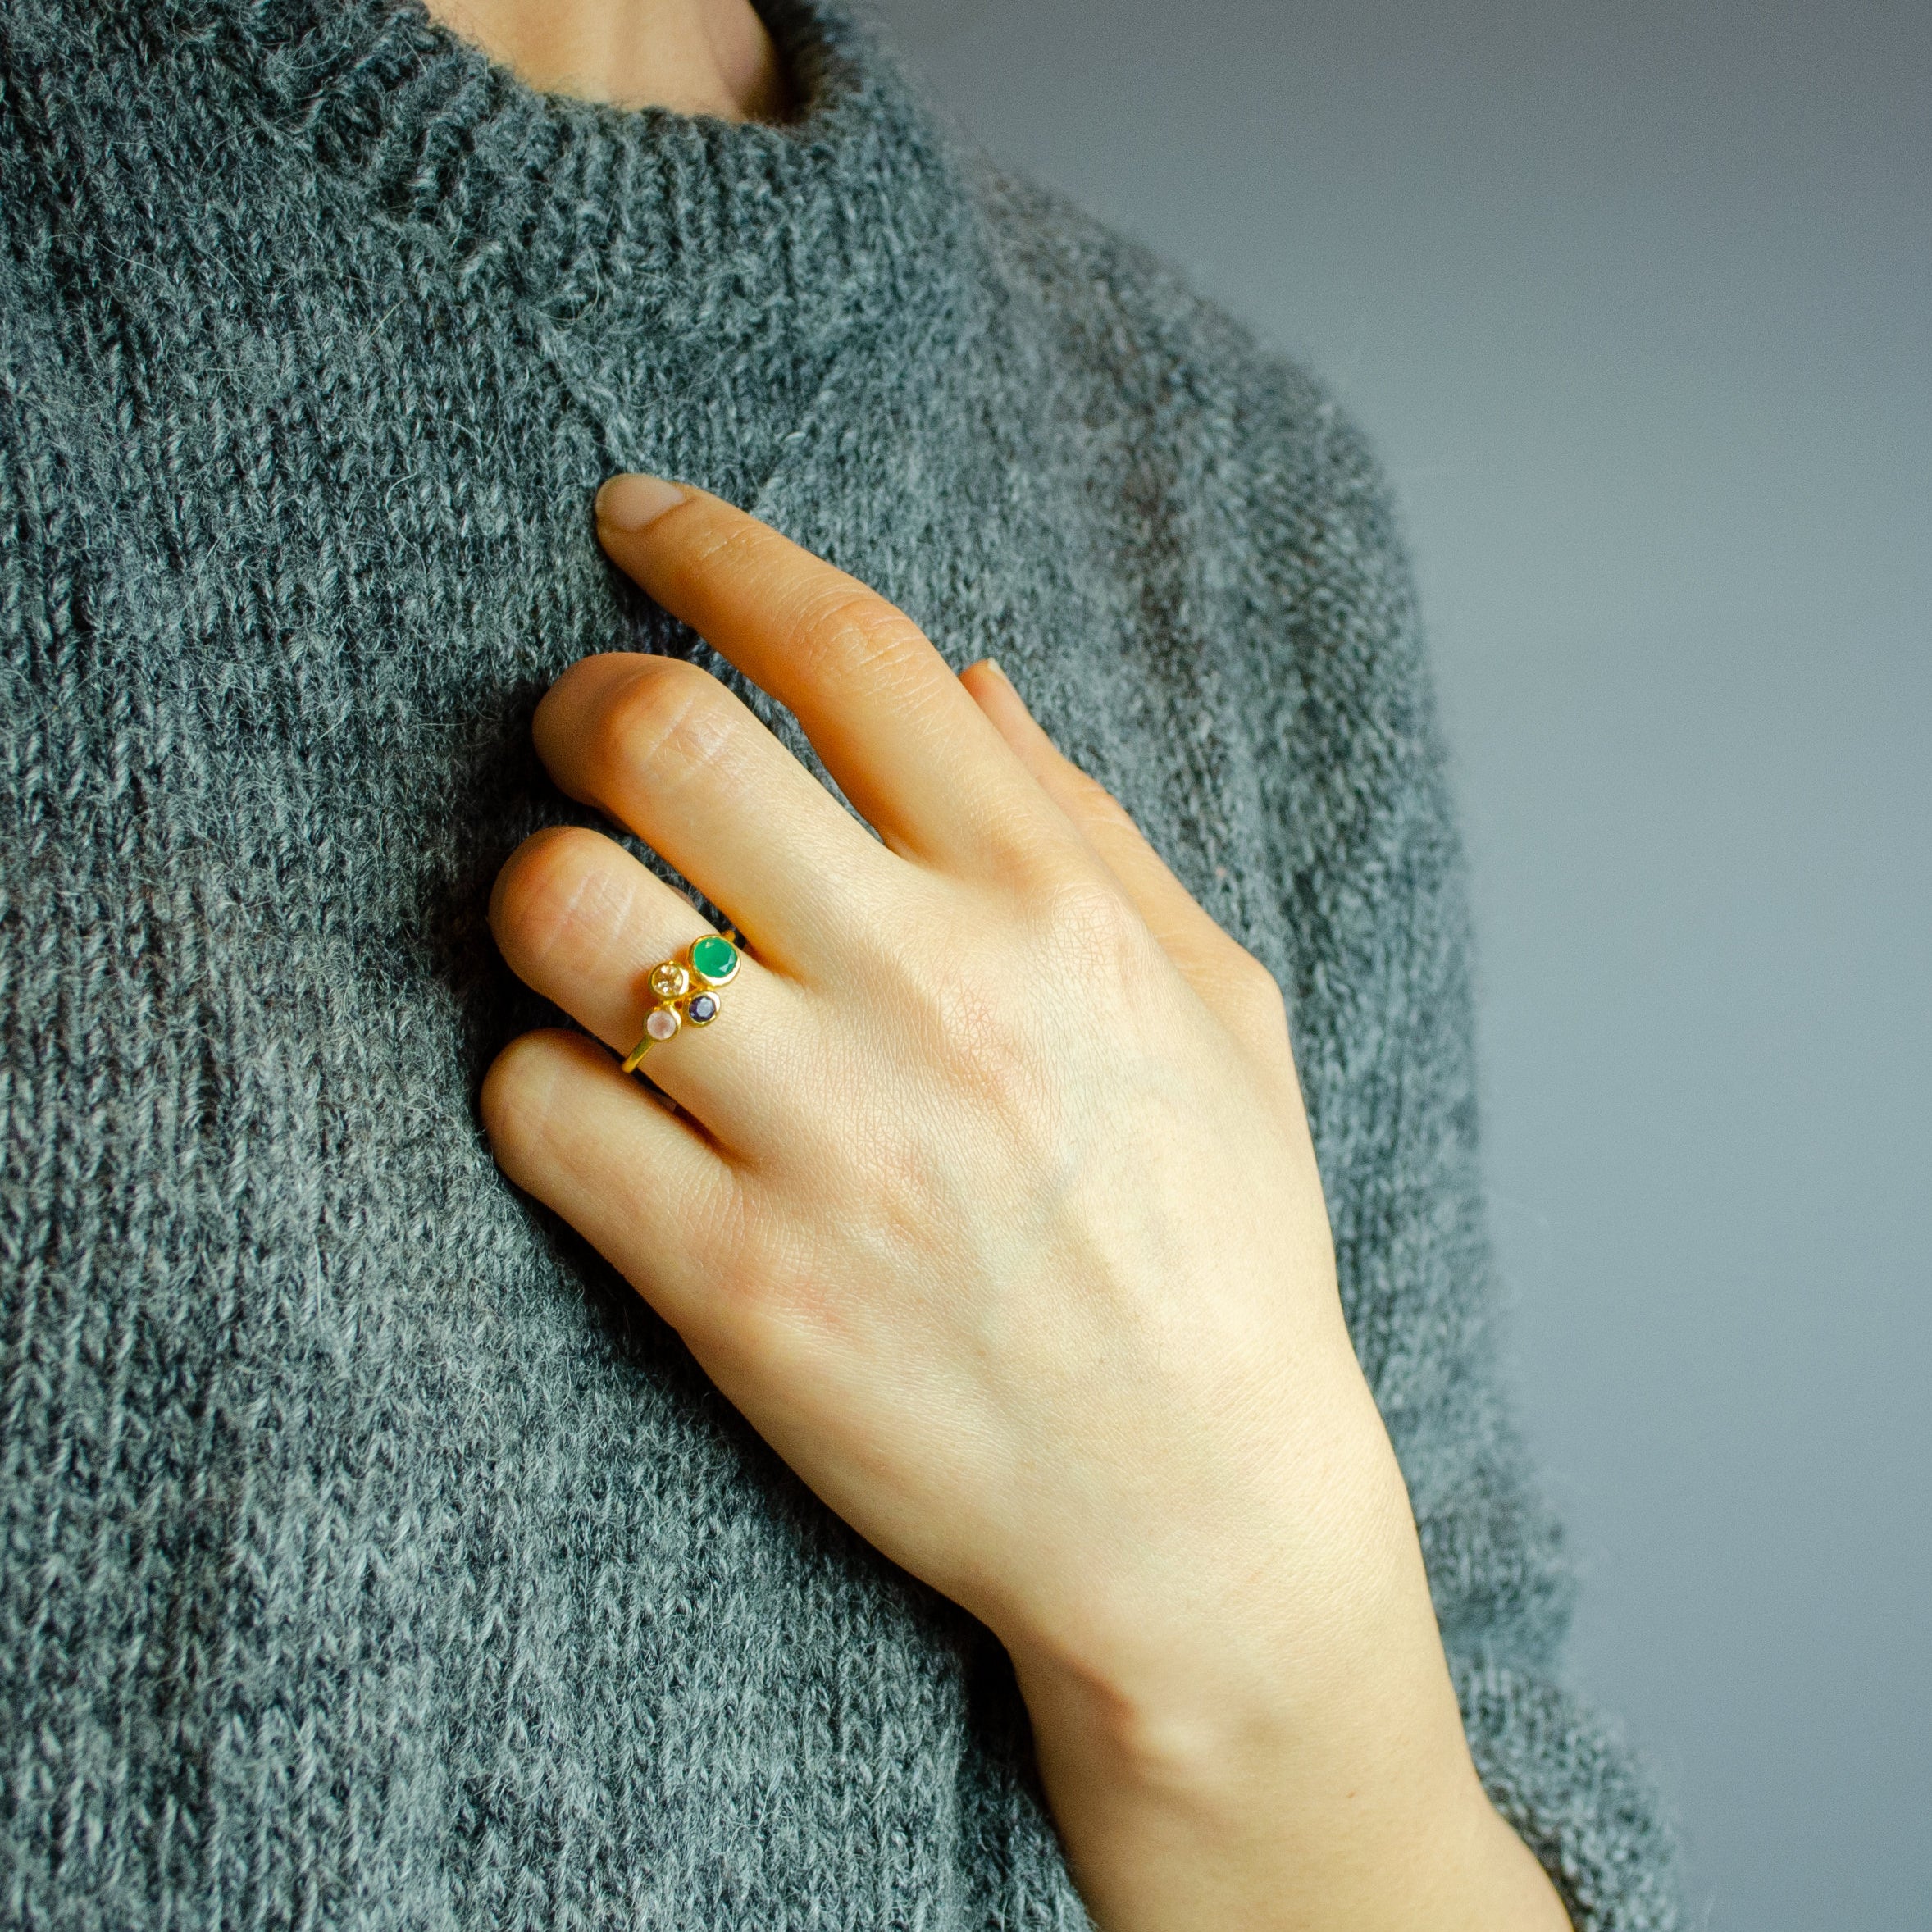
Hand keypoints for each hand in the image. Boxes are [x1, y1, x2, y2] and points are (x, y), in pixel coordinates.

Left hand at [481, 476, 1570, 1931]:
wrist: (1202, 1513)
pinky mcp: (737, 1289)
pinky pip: (538, 1111)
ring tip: (587, 924)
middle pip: (664, 741)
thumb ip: (1087, 822)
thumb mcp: (1220, 1003)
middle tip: (586, 735)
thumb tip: (960, 680)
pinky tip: (603, 1093)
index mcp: (1054, 903)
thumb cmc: (1223, 1241)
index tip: (636, 517)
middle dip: (583, 702)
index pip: (845, 646)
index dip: (712, 546)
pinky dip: (536, 1076)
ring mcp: (825, 1144)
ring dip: (539, 889)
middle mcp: (936, 996)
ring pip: (563, 912)